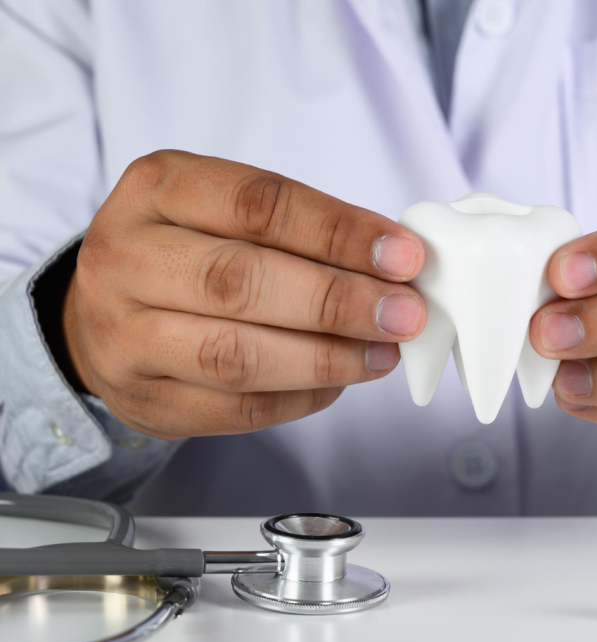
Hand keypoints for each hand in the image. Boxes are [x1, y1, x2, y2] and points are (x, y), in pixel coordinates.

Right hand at [63, 150, 425, 438]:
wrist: (103, 312)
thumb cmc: (189, 251)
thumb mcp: (228, 212)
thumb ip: (304, 230)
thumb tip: (397, 266)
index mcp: (158, 189)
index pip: (258, 204)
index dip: (338, 232)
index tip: (403, 256)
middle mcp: (126, 258)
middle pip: (240, 281)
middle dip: (337, 301)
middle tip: (403, 313)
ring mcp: (124, 334)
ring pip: (234, 355)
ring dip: (326, 357)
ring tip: (382, 353)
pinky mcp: (144, 398)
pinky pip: (235, 409)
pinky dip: (301, 398)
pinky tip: (339, 382)